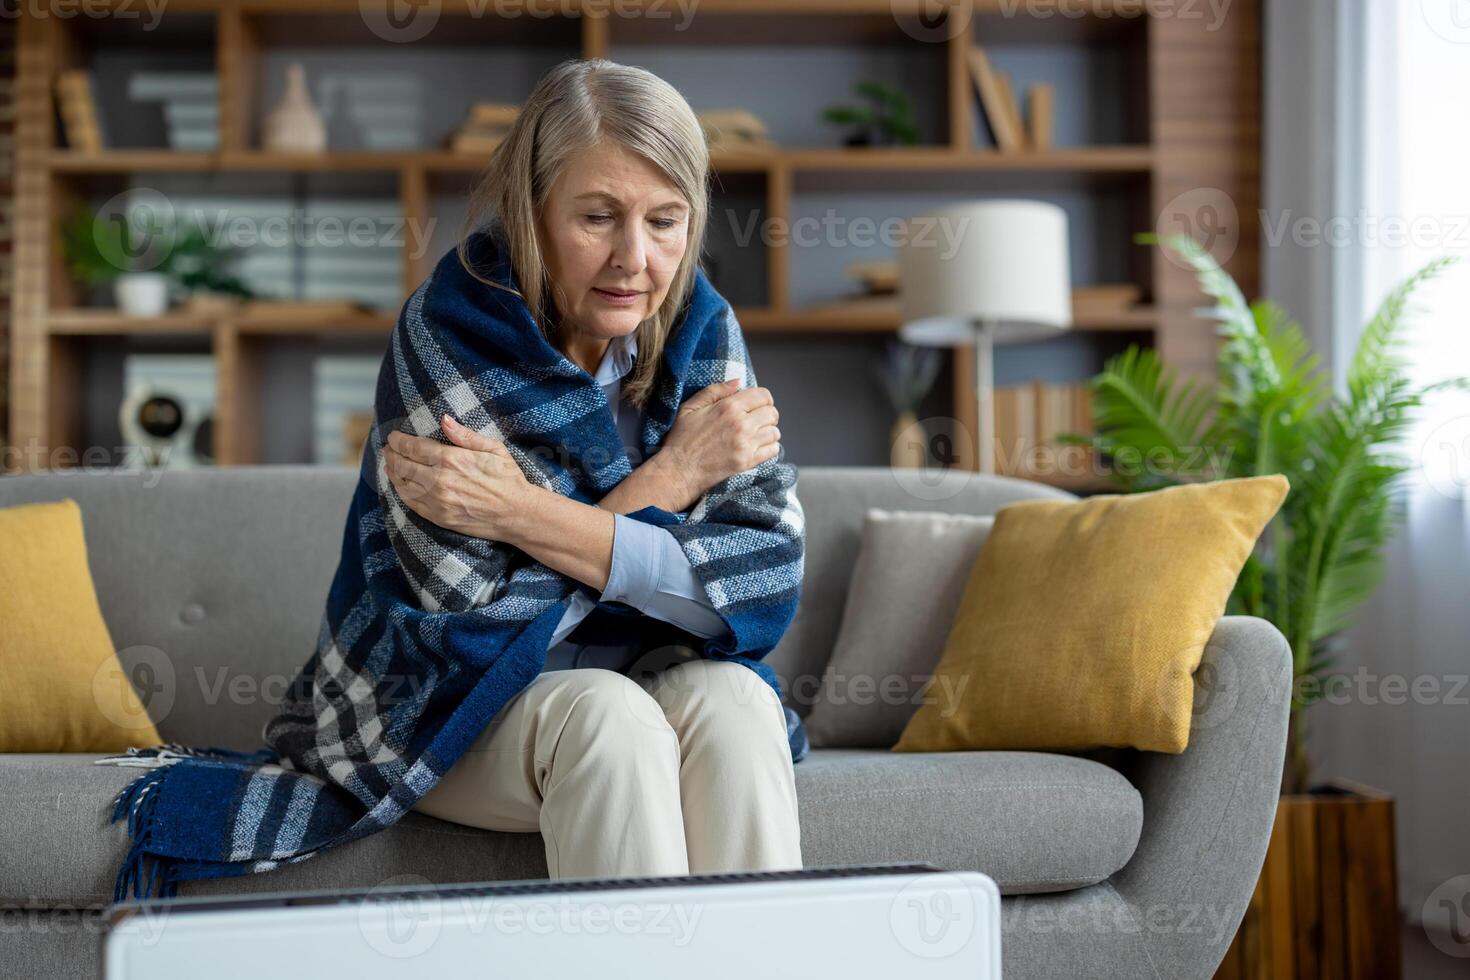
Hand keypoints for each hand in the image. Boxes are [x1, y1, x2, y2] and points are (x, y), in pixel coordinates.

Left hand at [382, 414, 534, 540]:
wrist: (516, 514)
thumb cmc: (508, 478)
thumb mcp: (493, 449)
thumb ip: (465, 435)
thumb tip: (444, 420)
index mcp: (451, 459)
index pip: (412, 447)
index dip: (398, 441)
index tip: (393, 437)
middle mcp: (439, 480)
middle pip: (403, 464)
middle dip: (392, 454)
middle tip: (388, 448)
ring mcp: (436, 501)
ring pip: (402, 483)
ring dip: (393, 472)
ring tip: (390, 464)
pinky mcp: (438, 517)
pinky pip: (410, 502)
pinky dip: (400, 490)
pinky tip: (400, 483)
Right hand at [656, 379, 780, 500]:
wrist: (679, 469)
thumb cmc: (682, 439)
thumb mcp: (691, 407)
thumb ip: (716, 390)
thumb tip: (738, 382)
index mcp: (728, 407)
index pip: (763, 395)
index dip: (763, 399)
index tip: (757, 404)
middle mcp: (741, 424)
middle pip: (772, 413)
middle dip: (767, 414)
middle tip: (757, 420)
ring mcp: (746, 444)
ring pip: (775, 432)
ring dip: (768, 431)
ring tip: (756, 434)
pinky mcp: (748, 461)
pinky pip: (772, 450)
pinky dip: (769, 447)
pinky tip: (757, 447)